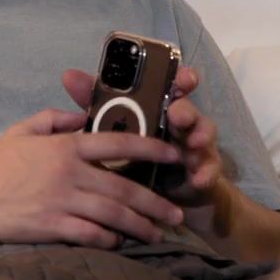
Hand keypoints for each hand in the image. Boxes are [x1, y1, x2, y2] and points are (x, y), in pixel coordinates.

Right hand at [0, 108, 185, 248]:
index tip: (174, 155)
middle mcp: (70, 172)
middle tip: (176, 212)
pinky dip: (110, 239)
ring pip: (113, 214)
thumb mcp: (25, 130)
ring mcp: (62, 201)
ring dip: (140, 226)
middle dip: (155, 201)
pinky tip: (122, 242)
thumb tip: (81, 114)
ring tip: (158, 234)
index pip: (118, 143)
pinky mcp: (53, 226)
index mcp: (67, 146)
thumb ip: (55, 118)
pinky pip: (90, 234)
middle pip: (123, 187)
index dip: (151, 148)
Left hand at [62, 67, 222, 205]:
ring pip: (204, 132)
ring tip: (192, 144)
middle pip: (187, 107)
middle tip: (176, 115)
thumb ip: (95, 103)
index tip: (179, 76)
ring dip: (200, 135)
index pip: (172, 84)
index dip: (179, 76)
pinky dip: (205, 172)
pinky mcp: (204, 171)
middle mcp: (180, 123)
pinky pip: (210, 169)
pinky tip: (198, 178)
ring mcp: (195, 146)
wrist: (163, 204)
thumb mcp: (113, 131)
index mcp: (159, 109)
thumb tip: (69, 75)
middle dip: (185, 108)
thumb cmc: (137, 160)